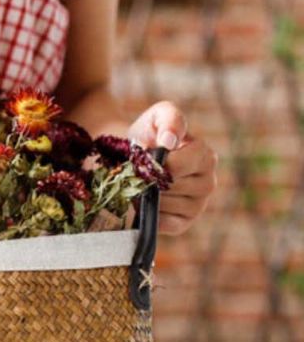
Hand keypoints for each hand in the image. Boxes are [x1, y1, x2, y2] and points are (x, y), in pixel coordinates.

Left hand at [128, 101, 217, 234]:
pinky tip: (144, 202)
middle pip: (170, 187)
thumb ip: (170, 118)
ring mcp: (198, 206)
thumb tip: (170, 140)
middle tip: (138, 173)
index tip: (144, 157)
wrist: (131, 158)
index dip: (155, 164)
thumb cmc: (148, 136)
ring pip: (165, 205)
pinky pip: (164, 224)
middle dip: (148, 180)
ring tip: (141, 185)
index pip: (178, 166)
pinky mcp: (183, 224)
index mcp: (206, 157)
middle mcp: (208, 183)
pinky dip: (149, 215)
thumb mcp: (158, 117)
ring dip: (146, 196)